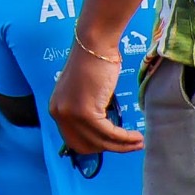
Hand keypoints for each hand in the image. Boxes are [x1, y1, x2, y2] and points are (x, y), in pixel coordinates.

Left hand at [50, 41, 142, 156]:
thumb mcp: (83, 94)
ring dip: (122, 146)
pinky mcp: (85, 112)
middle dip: (109, 149)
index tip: (114, 145)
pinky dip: (124, 138)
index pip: (74, 141)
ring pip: (99, 142)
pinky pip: (108, 133)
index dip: (96, 146)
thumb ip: (86, 113)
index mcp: (56, 109)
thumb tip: (101, 134)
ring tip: (139, 142)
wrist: (95, 45)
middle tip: (130, 146)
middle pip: (86, 145)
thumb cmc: (93, 64)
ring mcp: (70, 114)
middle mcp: (59, 114)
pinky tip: (136, 136)